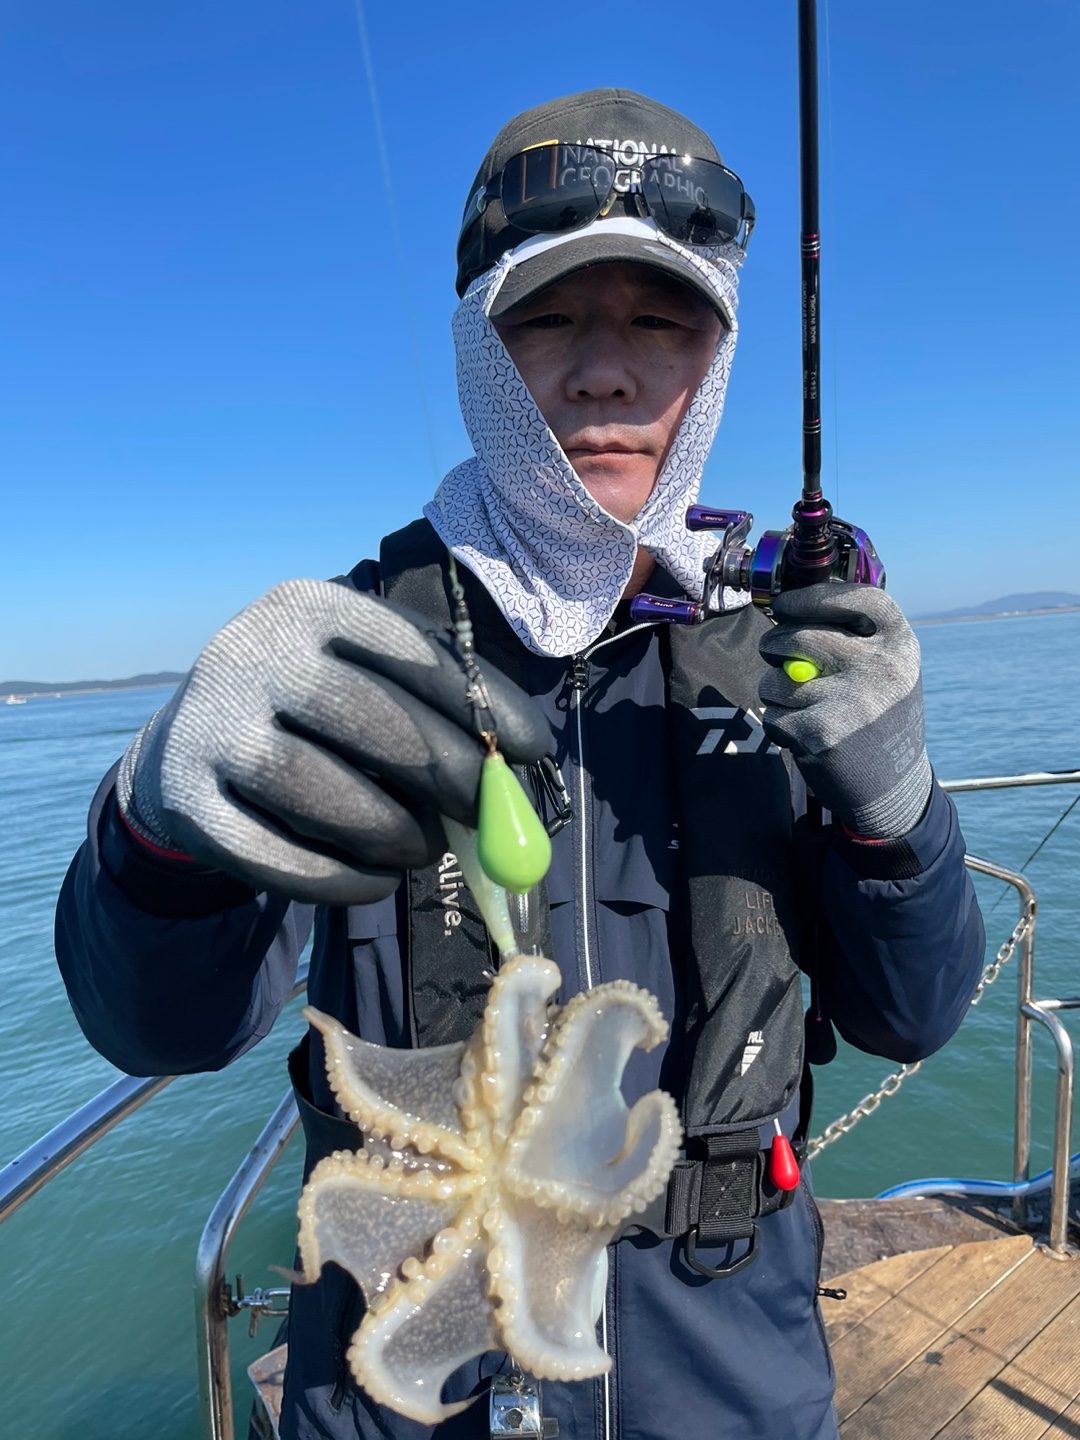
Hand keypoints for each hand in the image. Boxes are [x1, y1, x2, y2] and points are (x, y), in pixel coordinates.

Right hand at [116, 580, 550, 903]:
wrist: (190, 748)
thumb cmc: (309, 715)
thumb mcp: (357, 678)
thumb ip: (425, 712)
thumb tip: (509, 777)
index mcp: (307, 606)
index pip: (408, 649)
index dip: (479, 702)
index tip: (529, 749)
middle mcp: (250, 652)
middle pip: (368, 719)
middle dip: (446, 774)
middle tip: (489, 815)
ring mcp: (208, 726)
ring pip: (319, 790)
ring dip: (392, 832)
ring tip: (425, 850)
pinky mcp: (185, 802)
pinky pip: (274, 856)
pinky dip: (338, 880)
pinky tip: (375, 883)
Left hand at [757, 583, 931, 837]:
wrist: (895, 787)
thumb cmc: (879, 718)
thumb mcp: (888, 669)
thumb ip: (852, 638)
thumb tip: (785, 610)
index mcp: (900, 645)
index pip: (857, 599)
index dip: (813, 597)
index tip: (785, 605)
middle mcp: (881, 668)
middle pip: (799, 637)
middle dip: (773, 646)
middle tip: (774, 655)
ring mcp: (853, 700)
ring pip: (776, 679)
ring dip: (774, 692)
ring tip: (803, 707)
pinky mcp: (823, 733)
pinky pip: (773, 715)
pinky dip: (778, 725)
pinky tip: (805, 735)